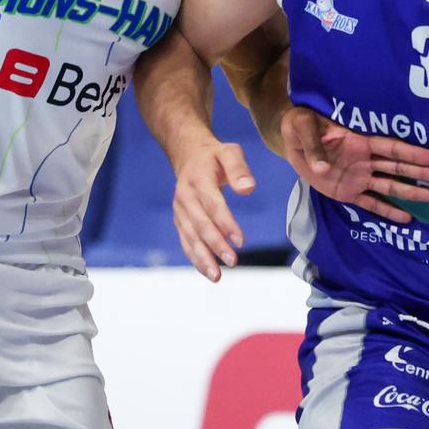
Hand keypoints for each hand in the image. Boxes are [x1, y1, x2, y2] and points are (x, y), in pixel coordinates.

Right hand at [172, 139, 256, 281]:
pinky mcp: (180, 220)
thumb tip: (248, 189)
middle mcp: (185, 197)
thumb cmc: (214, 157)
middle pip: (200, 225)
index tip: (240, 240)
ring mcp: (180, 210)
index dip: (226, 223)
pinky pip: (186, 241)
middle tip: (232, 261)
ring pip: (190, 237)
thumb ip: (239, 169)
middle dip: (215, 245)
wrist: (189, 156)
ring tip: (217, 276)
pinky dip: (195, 257)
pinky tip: (207, 271)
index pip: (213, 205)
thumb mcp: (229, 152)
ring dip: (202, 258)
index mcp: (198, 180)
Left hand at [280, 106, 428, 223]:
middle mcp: (364, 160)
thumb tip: (322, 167)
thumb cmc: (299, 125)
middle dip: (422, 172)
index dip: (411, 152)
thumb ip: (313, 145)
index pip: (389, 147)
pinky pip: (371, 203)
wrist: (290, 140)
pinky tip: (407, 219)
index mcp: (358, 140)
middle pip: (398, 167)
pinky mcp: (348, 193)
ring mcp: (359, 177)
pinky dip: (387, 211)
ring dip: (412, 191)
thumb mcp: (302, 127)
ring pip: (390, 185)